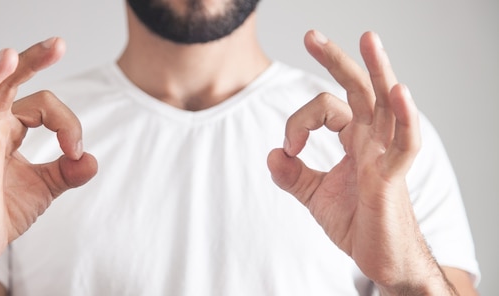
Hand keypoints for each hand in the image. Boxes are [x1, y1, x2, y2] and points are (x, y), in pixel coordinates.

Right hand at [0, 38, 96, 288]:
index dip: (67, 124)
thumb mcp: (46, 187)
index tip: (76, 151)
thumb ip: (69, 171)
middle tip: (56, 44)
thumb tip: (92, 160)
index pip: (41, 105)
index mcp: (8, 129)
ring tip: (9, 56)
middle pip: (4, 84)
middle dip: (29, 61)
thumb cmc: (2, 211)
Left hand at [267, 31, 453, 293]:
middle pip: (359, 89)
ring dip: (378, 70)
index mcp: (356, 140)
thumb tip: (271, 153)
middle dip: (336, 60)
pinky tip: (398, 91)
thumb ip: (292, 174)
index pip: (326, 108)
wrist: (379, 259)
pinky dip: (405, 117)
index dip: (299, 121)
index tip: (288, 147)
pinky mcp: (394, 178)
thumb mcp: (314, 195)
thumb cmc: (357, 223)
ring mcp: (386, 155)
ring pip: (386, 104)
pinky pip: (406, 143)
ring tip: (369, 39)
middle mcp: (373, 140)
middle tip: (311, 35)